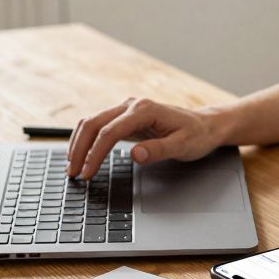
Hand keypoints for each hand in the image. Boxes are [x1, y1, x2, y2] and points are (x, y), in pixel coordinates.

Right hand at [65, 97, 227, 178]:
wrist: (206, 125)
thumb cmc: (197, 136)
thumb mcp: (183, 146)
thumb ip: (158, 150)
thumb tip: (135, 155)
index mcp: (144, 110)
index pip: (109, 132)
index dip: (95, 154)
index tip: (88, 173)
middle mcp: (132, 105)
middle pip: (94, 123)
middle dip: (79, 149)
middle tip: (73, 173)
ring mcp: (128, 109)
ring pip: (92, 122)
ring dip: (79, 143)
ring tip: (72, 167)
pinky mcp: (126, 117)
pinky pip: (100, 126)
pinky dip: (87, 140)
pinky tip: (83, 155)